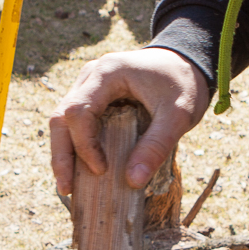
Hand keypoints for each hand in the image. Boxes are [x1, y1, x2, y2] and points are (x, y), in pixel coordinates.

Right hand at [49, 47, 207, 195]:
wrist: (187, 61)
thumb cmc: (184, 83)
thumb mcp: (179, 115)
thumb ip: (157, 145)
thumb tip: (133, 182)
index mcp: (109, 72)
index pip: (79, 111)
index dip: (84, 144)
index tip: (101, 170)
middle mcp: (92, 76)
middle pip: (61, 116)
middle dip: (62, 154)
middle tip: (66, 188)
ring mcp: (89, 84)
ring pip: (63, 119)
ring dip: (64, 152)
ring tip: (68, 185)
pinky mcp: (93, 96)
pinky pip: (75, 122)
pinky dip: (75, 145)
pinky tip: (79, 170)